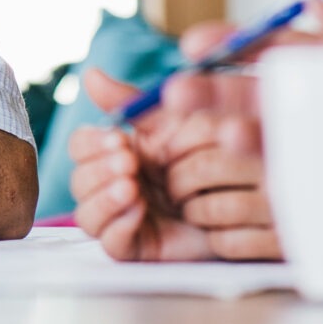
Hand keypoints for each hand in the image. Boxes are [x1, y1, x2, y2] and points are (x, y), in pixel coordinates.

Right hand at [69, 67, 280, 260]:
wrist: (243, 193)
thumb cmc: (209, 154)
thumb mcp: (170, 122)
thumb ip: (129, 102)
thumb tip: (90, 75)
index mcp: (116, 154)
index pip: (81, 147)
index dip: (91, 142)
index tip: (118, 137)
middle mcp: (113, 186)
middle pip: (79, 181)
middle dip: (99, 170)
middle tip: (128, 161)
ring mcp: (122, 219)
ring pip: (87, 216)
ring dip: (104, 198)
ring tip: (131, 185)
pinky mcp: (137, 248)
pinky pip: (111, 243)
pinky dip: (118, 224)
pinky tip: (138, 209)